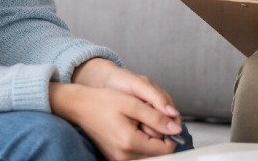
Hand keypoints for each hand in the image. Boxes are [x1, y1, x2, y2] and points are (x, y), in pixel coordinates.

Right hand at [50, 82, 178, 159]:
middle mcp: (124, 157)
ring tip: (139, 122)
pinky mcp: (116, 158)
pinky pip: (137, 154)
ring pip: (149, 154)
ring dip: (150, 140)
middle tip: (147, 117)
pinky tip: (133, 128)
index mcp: (130, 143)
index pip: (166, 148)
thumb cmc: (103, 102)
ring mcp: (119, 159)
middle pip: (158, 153)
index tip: (162, 118)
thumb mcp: (133, 104)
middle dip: (159, 136)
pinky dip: (140, 142)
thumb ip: (156, 117)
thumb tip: (176, 128)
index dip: (169, 132)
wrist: (80, 106)